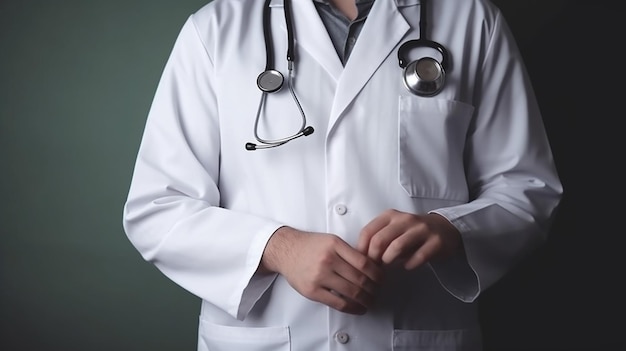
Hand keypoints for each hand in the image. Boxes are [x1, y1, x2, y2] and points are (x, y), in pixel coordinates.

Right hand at [260, 227, 383, 314]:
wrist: (285, 250)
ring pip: (351, 292)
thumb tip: (371, 267)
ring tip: (370, 301)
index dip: (377, 273)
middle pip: (360, 279)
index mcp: (335, 245)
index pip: (364, 262)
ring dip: (366, 300)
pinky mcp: (312, 290)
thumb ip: (348, 252)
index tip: (381, 279)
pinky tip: (358, 308)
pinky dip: (352, 308)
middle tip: (378, 292)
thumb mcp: (331, 240)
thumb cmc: (309, 246)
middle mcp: (328, 260)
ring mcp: (319, 276)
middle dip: (374, 289)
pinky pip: (338, 303)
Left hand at [357, 210, 461, 269]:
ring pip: (397, 246)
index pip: (368, 232)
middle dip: (374, 257)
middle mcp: (405, 220)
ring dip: (389, 260)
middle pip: (380, 240)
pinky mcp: (436, 242)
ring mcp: (422, 230)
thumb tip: (360, 256)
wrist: (443, 229)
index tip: (363, 260)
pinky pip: (418, 256)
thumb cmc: (411, 232)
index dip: (362, 249)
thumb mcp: (393, 229)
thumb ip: (377, 238)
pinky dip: (409, 264)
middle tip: (375, 266)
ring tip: (389, 265)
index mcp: (390, 216)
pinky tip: (407, 265)